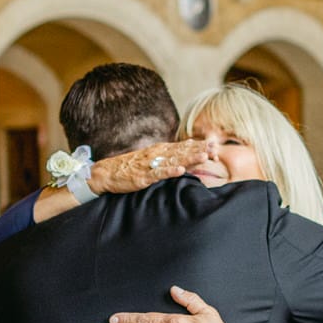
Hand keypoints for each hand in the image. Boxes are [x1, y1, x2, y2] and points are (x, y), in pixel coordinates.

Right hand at [90, 140, 206, 194]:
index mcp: (160, 150)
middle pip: (182, 151)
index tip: (215, 147)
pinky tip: (179, 170)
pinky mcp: (143, 176)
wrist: (107, 173)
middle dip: (199, 150)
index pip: (183, 147)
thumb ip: (167, 158)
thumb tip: (185, 156)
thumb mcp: (151, 161)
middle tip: (215, 150)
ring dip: (189, 158)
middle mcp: (157, 154)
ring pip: (173, 160)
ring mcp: (150, 165)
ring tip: (203, 157)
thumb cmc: (130, 168)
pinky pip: (158, 173)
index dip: (199, 147)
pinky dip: (169, 171)